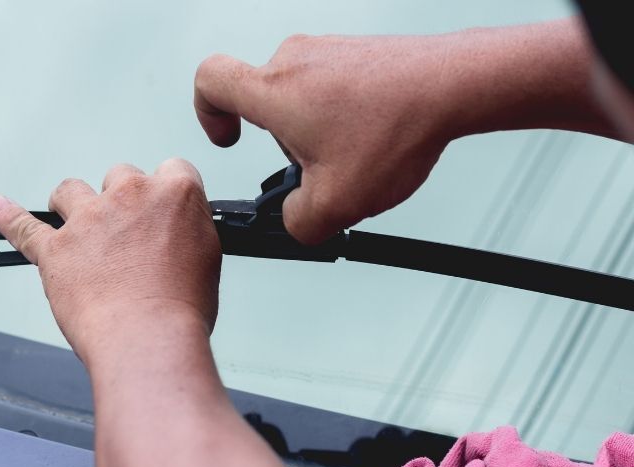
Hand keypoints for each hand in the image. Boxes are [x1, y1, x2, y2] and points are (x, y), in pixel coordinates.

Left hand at [0, 158, 220, 361]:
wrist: (148, 337)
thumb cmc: (180, 307)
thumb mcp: (207, 257)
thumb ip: (188, 230)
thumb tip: (179, 229)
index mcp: (175, 193)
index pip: (172, 169)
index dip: (166, 190)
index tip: (162, 207)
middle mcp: (130, 196)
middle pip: (121, 175)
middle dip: (122, 198)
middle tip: (127, 232)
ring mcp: (89, 219)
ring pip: (72, 190)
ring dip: (72, 202)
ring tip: (76, 223)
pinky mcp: (56, 248)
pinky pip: (23, 226)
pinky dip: (8, 217)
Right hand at [195, 34, 454, 243]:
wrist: (454, 85)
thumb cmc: (396, 130)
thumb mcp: (336, 202)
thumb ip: (297, 224)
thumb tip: (294, 221)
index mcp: (273, 91)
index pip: (209, 80)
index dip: (206, 113)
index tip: (228, 139)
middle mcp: (295, 60)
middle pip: (263, 103)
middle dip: (284, 143)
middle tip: (317, 169)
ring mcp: (328, 50)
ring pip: (300, 97)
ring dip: (317, 132)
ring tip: (355, 155)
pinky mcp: (355, 52)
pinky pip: (332, 86)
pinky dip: (342, 116)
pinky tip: (374, 138)